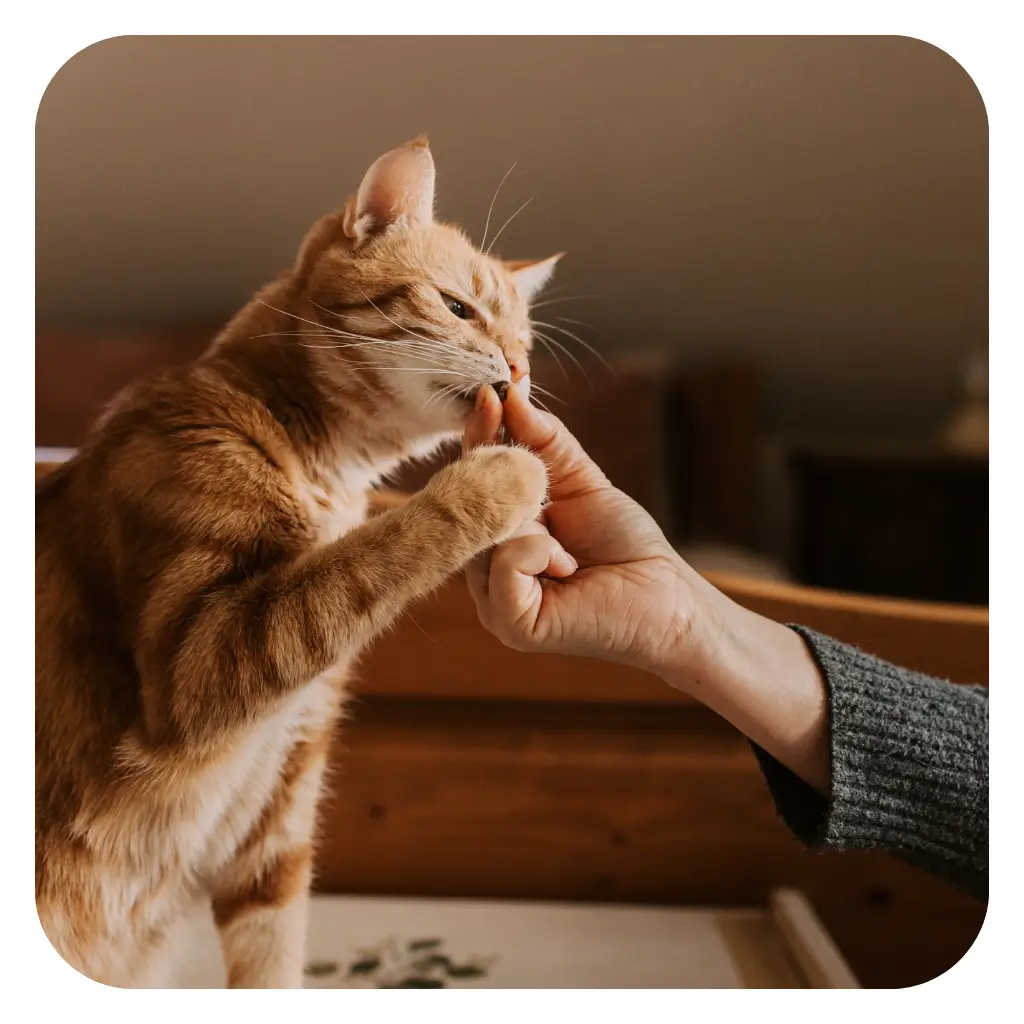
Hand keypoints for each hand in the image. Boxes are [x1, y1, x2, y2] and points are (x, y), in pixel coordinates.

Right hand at [462, 383, 714, 673]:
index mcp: (496, 538)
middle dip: (503, 473)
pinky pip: (505, 562)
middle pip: (469, 502)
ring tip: (567, 544)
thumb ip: (543, 440)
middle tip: (540, 473)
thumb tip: (509, 393)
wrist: (667, 597)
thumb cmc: (624, 544)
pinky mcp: (510, 622)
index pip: (470, 480)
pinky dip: (538, 551)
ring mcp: (493, 600)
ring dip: (532, 522)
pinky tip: (566, 564)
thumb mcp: (579, 479)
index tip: (493, 391)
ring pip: (485, 530)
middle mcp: (484, 571)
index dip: (479, 435)